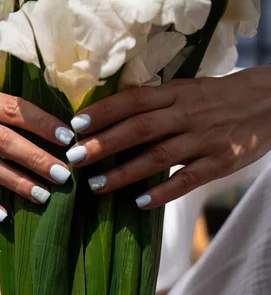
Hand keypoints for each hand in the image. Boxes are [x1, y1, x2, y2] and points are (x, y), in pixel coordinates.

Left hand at [66, 65, 270, 208]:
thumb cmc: (219, 98)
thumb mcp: (188, 90)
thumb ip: (156, 103)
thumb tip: (111, 115)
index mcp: (177, 93)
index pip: (134, 100)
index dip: (104, 111)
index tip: (75, 124)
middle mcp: (188, 114)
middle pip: (140, 128)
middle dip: (104, 143)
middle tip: (74, 158)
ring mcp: (205, 139)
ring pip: (159, 156)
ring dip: (125, 173)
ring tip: (96, 186)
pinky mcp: (221, 162)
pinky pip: (188, 179)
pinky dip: (163, 192)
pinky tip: (140, 203)